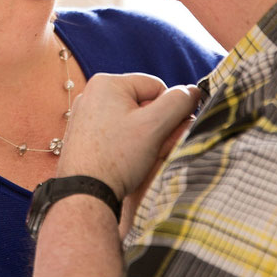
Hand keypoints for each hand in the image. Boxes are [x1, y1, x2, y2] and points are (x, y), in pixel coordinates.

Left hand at [56, 73, 199, 205]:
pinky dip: (126, 145)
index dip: (169, 109)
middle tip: (155, 148)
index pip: (156, 86)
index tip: (169, 133)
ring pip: (130, 120)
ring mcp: (85, 116)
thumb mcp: (154, 126)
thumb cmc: (117, 158)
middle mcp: (92, 94)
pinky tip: (125, 163)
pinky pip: (115, 133)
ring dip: (143, 137)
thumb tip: (193, 91)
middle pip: (142, 103)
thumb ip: (178, 103)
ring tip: (139, 158)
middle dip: (155, 125)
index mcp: (106, 82)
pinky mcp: (83, 136)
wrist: (83, 194)